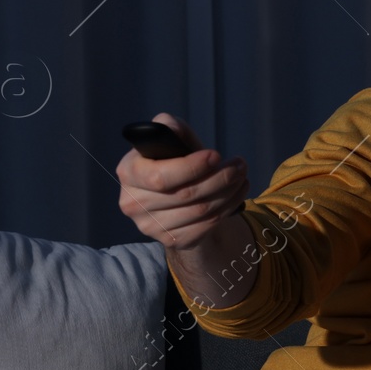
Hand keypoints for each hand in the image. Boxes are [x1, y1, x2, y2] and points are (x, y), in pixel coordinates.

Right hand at [116, 112, 248, 250]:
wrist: (177, 201)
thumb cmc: (175, 164)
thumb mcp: (172, 142)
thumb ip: (170, 128)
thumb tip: (170, 128)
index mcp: (129, 173)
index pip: (160, 176)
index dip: (192, 167)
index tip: (216, 155)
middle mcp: (133, 203)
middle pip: (186, 194)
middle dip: (220, 177)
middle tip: (240, 165)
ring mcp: (151, 226)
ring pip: (201, 211)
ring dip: (229, 192)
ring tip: (242, 177)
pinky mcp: (171, 240)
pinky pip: (206, 226)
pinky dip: (228, 208)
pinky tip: (237, 195)